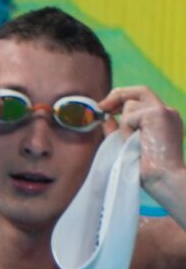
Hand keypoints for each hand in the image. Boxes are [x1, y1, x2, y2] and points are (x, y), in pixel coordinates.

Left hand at [100, 86, 185, 203]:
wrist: (163, 178)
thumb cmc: (147, 169)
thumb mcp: (129, 144)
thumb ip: (118, 130)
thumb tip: (104, 118)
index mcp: (164, 119)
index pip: (144, 98)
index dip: (123, 98)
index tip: (106, 108)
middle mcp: (167, 111)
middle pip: (140, 90)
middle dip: (117, 95)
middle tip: (101, 107)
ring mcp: (163, 111)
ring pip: (130, 106)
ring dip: (123, 126)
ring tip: (131, 143)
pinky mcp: (157, 114)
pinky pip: (128, 117)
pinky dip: (126, 131)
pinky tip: (135, 143)